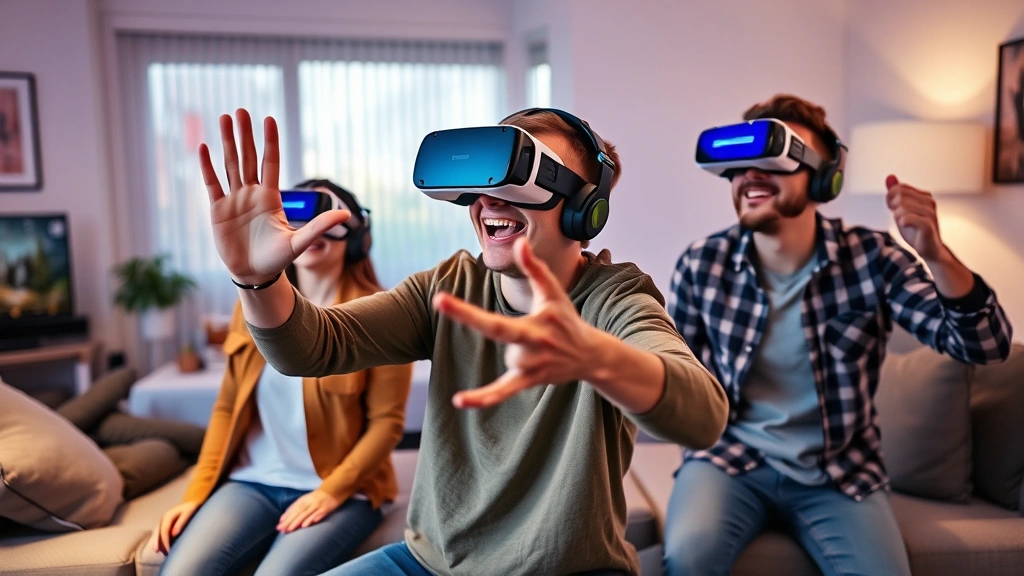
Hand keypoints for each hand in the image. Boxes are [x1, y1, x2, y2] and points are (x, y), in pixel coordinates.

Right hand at [153, 501, 198, 554]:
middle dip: (161, 545)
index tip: (169, 551)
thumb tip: (173, 533)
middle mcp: (163, 518)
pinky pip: (160, 534)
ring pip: (157, 534)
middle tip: (166, 555)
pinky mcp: (165, 524)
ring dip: (159, 544)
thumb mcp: (190, 512)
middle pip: (159, 534)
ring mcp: (163, 521)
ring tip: (162, 553)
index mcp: (168, 515)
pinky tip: (158, 549)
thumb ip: (181, 522)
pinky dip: (159, 541)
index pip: (164, 531)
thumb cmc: (193, 508)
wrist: (193, 503)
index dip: (165, 542)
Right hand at [200, 109, 349, 284]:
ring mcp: (234, 199)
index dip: (270, 141)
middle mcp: (252, 193)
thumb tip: (346, 214)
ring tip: (224, 118)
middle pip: (248, 157)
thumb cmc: (277, 259)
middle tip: (241, 110)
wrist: (254, 275)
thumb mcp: (299, 242)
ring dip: (226, 142)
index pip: (271, 162)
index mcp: (271, 197)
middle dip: (245, 134)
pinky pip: (212, 183)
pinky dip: (207, 166)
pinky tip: (204, 147)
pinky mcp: (218, 209)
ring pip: (230, 164)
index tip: (269, 119)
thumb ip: (319, 226)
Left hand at [277, 490, 340, 532]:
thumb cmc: (318, 497)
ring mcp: (317, 505)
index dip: (286, 517)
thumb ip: (296, 507)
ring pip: (306, 514)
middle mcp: (309, 502)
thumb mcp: (307, 499)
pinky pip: (317, 514)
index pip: (293, 509)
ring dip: (297, 521)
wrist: (335, 489)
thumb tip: (283, 518)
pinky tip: (306, 525)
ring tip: (290, 529)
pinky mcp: (326, 509)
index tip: (278, 525)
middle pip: (297, 512)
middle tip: (281, 529)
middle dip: (289, 521)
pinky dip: (311, 519)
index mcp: (304, 500)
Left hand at [433, 237, 600, 408]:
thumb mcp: (554, 293)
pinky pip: (503, 391)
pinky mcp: (530, 380)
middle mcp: (534, 343)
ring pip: (507, 356)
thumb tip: (520, 243)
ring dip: (515, 350)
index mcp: (538, 321)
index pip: (498, 315)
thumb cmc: (567, 320)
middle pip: (496, 329)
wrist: (591, 355)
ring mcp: (532, 365)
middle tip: (439, 300)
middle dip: (468, 315)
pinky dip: (484, 398)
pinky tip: (459, 401)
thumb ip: (535, 268)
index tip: (441, 298)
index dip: (470, 308)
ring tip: (538, 346)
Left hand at [885, 174, 946, 261]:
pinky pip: (906, 218)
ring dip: (898, 218)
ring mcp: (930, 212)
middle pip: (899, 195)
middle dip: (894, 208)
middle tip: (901, 219)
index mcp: (924, 195)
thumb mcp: (901, 209)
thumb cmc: (915, 229)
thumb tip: (890, 176)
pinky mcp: (928, 224)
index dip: (890, 199)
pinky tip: (907, 227)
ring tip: (906, 224)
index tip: (895, 209)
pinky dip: (902, 223)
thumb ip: (895, 192)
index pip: (898, 188)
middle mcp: (929, 201)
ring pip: (901, 207)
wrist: (929, 249)